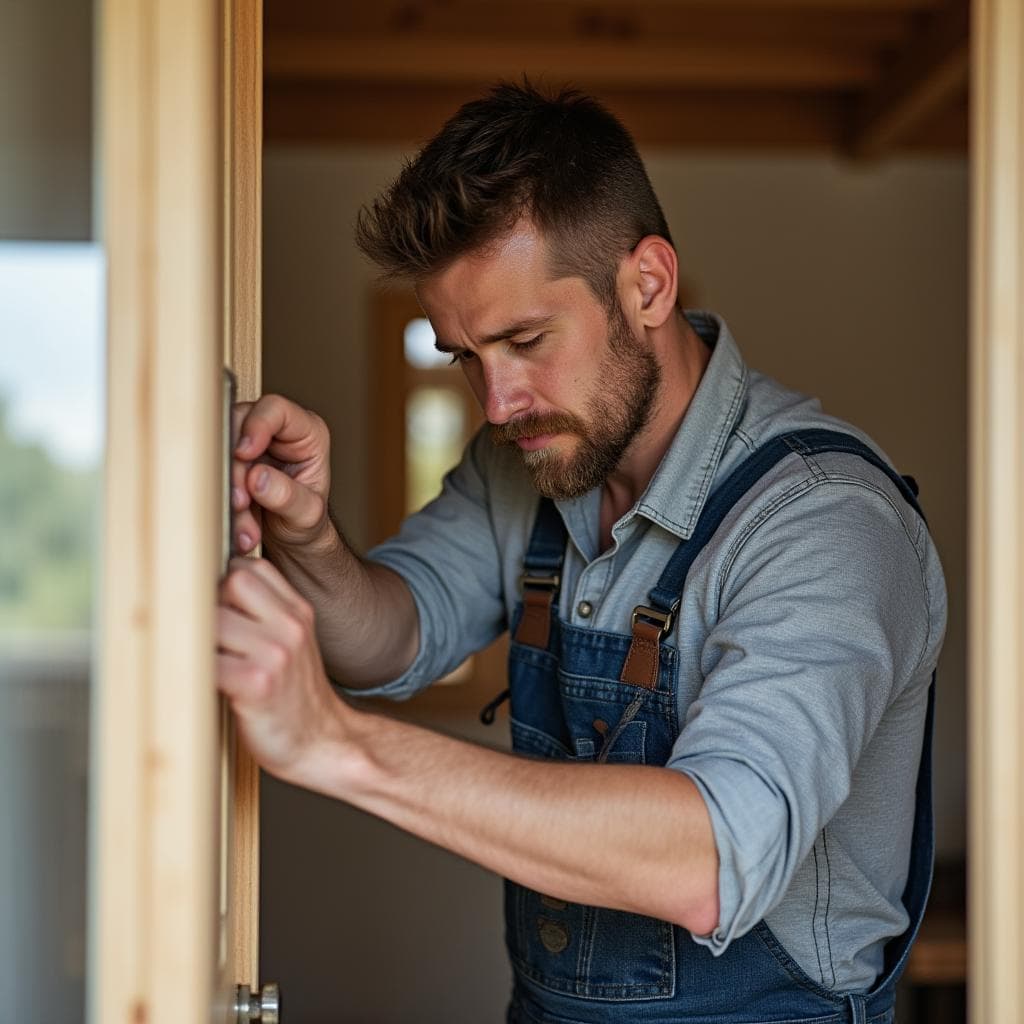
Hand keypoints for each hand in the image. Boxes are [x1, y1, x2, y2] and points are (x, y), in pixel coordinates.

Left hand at [217, 556, 343, 780]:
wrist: (322, 743)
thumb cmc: (293, 696)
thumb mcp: (291, 642)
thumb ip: (263, 612)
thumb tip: (206, 585)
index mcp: (297, 611)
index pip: (250, 568)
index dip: (224, 584)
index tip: (216, 610)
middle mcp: (290, 626)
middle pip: (230, 582)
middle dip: (210, 605)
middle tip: (210, 639)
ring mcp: (276, 654)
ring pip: (212, 620)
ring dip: (199, 641)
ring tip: (208, 663)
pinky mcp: (257, 685)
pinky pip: (208, 662)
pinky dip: (197, 673)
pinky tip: (207, 685)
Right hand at [231, 395, 331, 554]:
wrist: (291, 539)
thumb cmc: (306, 518)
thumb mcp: (308, 514)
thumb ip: (288, 496)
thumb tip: (258, 478)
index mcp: (306, 433)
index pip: (276, 410)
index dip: (256, 425)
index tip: (244, 453)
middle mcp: (275, 433)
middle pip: (238, 429)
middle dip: (235, 470)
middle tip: (240, 502)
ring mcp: (248, 447)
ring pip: (220, 453)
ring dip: (227, 491)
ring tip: (244, 525)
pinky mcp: (228, 463)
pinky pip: (212, 473)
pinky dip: (220, 501)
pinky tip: (236, 525)